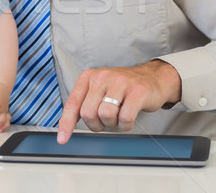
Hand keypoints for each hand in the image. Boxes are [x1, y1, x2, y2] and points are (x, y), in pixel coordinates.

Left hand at [57, 60, 180, 143]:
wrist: (152, 78)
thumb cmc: (122, 88)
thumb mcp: (99, 89)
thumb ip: (84, 103)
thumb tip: (67, 126)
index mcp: (89, 76)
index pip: (72, 103)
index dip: (66, 123)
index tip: (62, 139)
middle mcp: (102, 76)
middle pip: (88, 113)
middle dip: (95, 124)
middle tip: (104, 121)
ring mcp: (121, 82)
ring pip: (105, 115)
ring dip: (112, 124)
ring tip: (117, 116)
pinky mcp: (137, 91)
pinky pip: (125, 118)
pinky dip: (126, 125)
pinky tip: (129, 117)